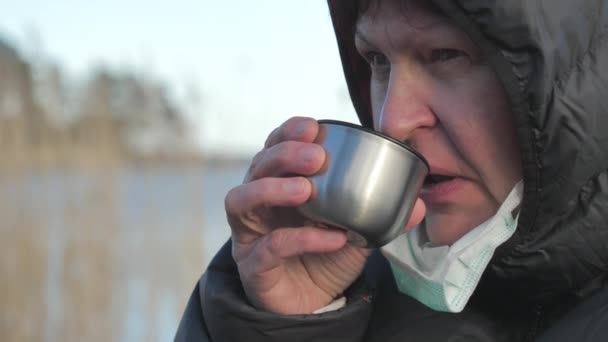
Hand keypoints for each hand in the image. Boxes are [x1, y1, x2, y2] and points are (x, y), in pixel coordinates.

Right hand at [225, 116, 425, 314]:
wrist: (314, 306)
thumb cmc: (327, 259)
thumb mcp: (358, 233)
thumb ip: (382, 217)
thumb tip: (419, 205)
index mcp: (280, 185)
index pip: (274, 148)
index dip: (288, 133)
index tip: (313, 127)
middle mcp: (259, 203)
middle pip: (257, 166)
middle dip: (284, 155)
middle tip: (316, 157)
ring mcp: (250, 233)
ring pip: (242, 200)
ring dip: (273, 188)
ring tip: (305, 189)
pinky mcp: (253, 264)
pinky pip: (269, 247)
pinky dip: (299, 239)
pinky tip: (330, 237)